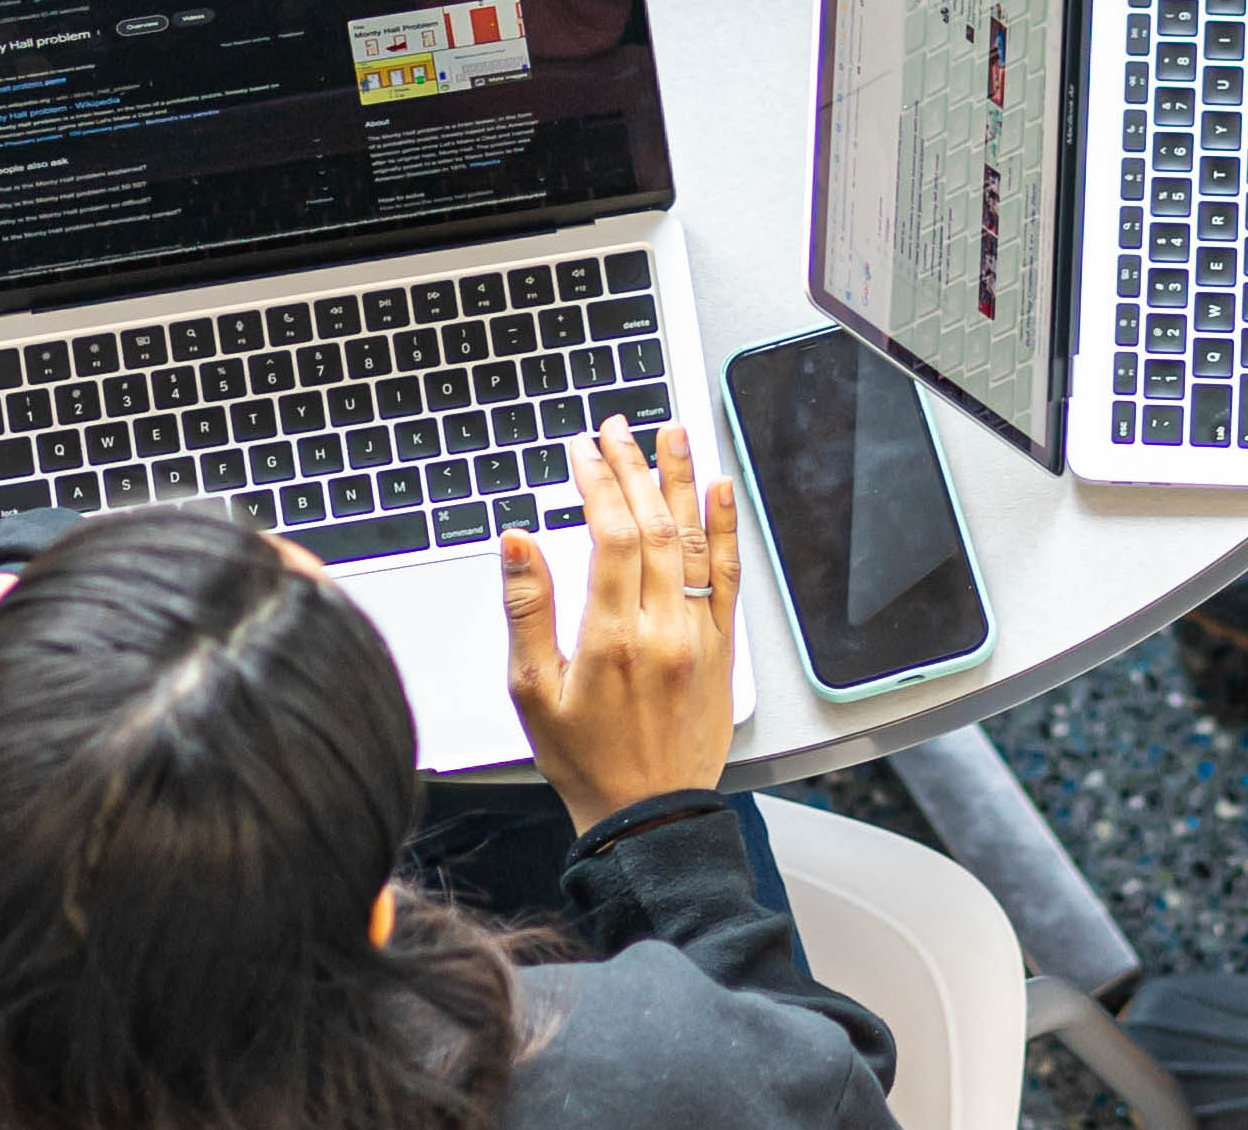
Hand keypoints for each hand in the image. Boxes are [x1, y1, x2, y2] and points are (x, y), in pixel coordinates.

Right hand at [500, 416, 740, 830]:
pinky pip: (730, 575)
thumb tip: (516, 542)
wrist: (648, 820)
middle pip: (652, 525)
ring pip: (694, 539)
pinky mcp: (722, 648)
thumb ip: (526, 612)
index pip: (609, 535)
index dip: (596, 482)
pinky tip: (721, 489)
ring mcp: (698, 636)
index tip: (581, 449)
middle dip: (632, 467)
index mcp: (611, 638)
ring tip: (670, 432)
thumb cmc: (584, 760)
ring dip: (682, 479)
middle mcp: (661, 629)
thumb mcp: (533, 694)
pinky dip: (727, 527)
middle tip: (617, 426)